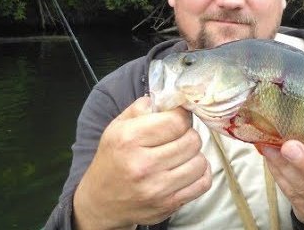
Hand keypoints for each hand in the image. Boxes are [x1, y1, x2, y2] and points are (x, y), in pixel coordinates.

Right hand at [73, 96, 211, 229]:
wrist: (101, 202)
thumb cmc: (112, 160)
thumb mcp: (117, 127)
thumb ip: (141, 108)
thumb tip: (169, 98)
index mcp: (129, 139)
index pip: (176, 121)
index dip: (182, 116)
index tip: (178, 118)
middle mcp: (143, 164)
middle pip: (192, 140)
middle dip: (188, 135)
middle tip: (178, 138)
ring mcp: (157, 188)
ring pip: (200, 161)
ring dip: (194, 155)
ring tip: (181, 155)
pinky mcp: (168, 204)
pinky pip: (203, 183)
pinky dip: (200, 174)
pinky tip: (188, 170)